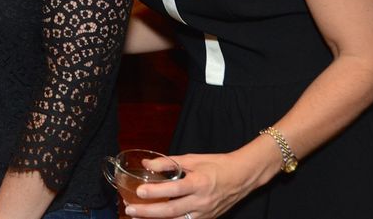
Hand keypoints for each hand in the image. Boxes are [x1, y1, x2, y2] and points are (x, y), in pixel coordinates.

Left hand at [123, 151, 270, 218]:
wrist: (242, 176)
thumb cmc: (216, 165)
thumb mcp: (191, 159)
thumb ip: (168, 162)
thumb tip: (146, 163)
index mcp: (199, 183)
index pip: (174, 189)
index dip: (156, 192)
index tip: (139, 191)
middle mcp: (202, 201)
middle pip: (172, 211)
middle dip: (148, 212)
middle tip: (130, 210)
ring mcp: (205, 213)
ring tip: (137, 218)